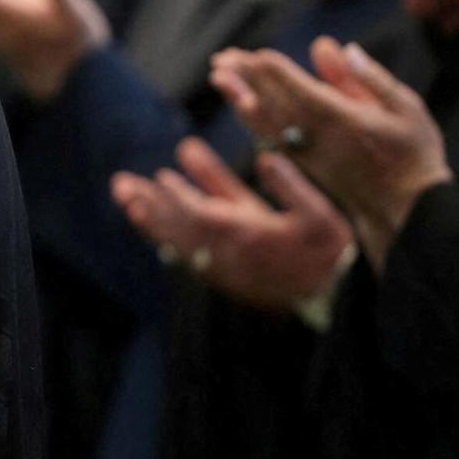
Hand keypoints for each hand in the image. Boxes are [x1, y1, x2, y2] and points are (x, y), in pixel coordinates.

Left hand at [112, 137, 352, 309]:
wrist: (337, 301)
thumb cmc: (331, 254)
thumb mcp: (321, 215)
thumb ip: (292, 186)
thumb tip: (265, 156)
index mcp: (253, 236)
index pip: (204, 214)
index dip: (180, 195)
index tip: (161, 177)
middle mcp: (231, 256)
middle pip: (180, 228)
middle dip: (149, 204)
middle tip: (120, 184)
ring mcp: (226, 270)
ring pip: (180, 243)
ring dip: (151, 221)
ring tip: (127, 199)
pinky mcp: (228, 280)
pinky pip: (190, 259)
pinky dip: (169, 242)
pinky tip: (154, 230)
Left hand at [210, 37, 450, 272]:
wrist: (408, 209)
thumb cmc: (413, 152)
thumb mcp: (406, 109)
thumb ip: (369, 79)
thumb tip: (335, 47)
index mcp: (350, 125)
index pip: (309, 96)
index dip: (283, 76)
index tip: (258, 55)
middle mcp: (323, 141)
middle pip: (278, 106)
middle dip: (249, 81)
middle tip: (221, 58)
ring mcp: (310, 156)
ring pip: (268, 123)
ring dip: (240, 98)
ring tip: (217, 75)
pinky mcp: (304, 166)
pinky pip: (270, 139)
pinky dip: (251, 119)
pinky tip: (237, 102)